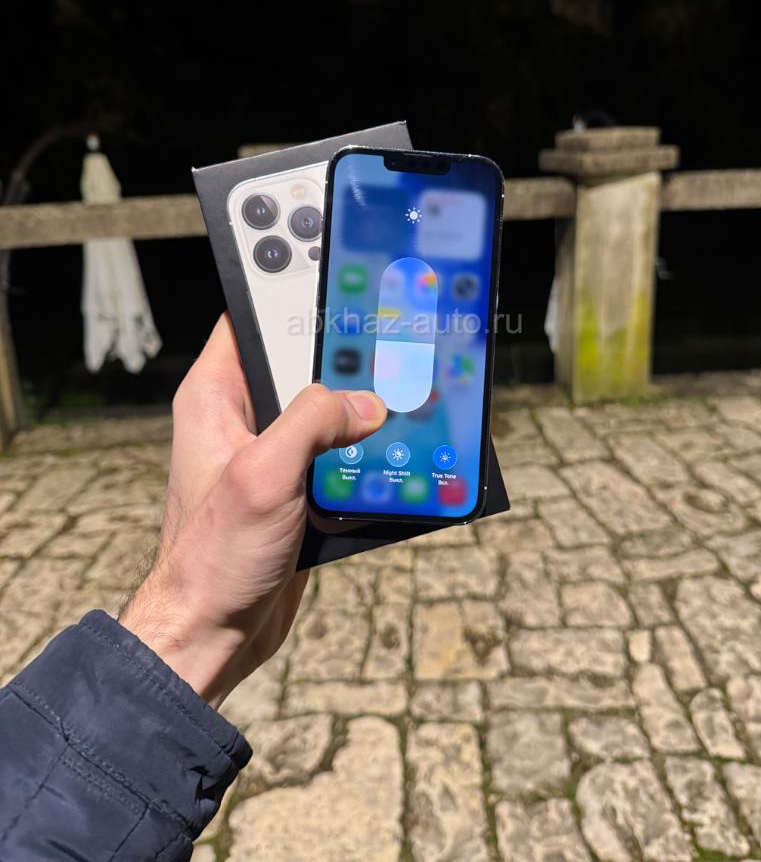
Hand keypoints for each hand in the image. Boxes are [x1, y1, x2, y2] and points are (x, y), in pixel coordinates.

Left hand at [119, 314, 385, 707]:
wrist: (212, 633)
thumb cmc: (213, 557)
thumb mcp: (263, 475)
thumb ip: (313, 423)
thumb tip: (367, 403)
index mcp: (216, 397)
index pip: (251, 317)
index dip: (288, 287)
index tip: (334, 266)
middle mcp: (243, 417)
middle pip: (302, 361)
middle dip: (345, 350)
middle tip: (392, 331)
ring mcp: (273, 453)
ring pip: (329, 409)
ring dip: (365, 406)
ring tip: (408, 386)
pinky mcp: (298, 487)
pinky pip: (340, 452)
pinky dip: (368, 450)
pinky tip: (400, 448)